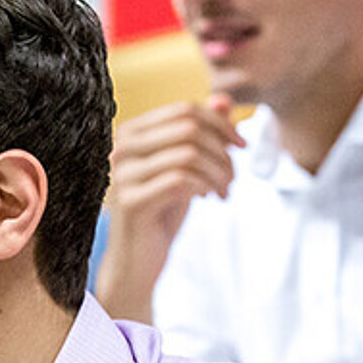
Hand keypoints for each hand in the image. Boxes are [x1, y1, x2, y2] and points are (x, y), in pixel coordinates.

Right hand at [96, 94, 241, 322]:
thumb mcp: (186, 169)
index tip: (241, 145)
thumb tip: (224, 100)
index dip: (221, 123)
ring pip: (189, 154)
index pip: (184, 110)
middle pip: (189, 128)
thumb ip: (201, 134)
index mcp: (132, 133)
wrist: (137, 262)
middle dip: (222, 150)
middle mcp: (121, 148)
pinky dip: (204, 187)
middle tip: (232, 176)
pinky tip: (207, 199)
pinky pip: (181, 181)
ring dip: (218, 172)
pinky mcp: (131, 202)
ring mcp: (123, 175)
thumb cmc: (161, 212)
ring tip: (224, 191)